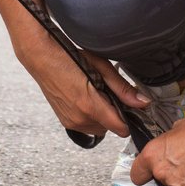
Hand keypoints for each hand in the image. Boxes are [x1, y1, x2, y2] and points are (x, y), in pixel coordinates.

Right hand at [13, 27, 147, 140]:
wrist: (41, 58)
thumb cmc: (68, 57)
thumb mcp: (100, 67)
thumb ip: (123, 89)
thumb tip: (143, 102)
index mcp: (90, 106)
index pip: (121, 128)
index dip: (129, 118)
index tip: (129, 106)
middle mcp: (79, 119)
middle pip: (110, 128)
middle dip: (113, 113)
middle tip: (106, 91)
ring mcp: (71, 122)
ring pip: (98, 128)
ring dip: (101, 116)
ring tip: (93, 92)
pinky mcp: (65, 121)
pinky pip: (86, 126)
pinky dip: (90, 115)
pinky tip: (84, 97)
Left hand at [130, 107, 184, 185]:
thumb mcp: (176, 130)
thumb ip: (167, 144)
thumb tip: (169, 148)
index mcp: (152, 155)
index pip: (137, 174)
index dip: (144, 174)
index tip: (148, 174)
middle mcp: (161, 172)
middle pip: (159, 183)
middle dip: (169, 176)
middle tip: (184, 166)